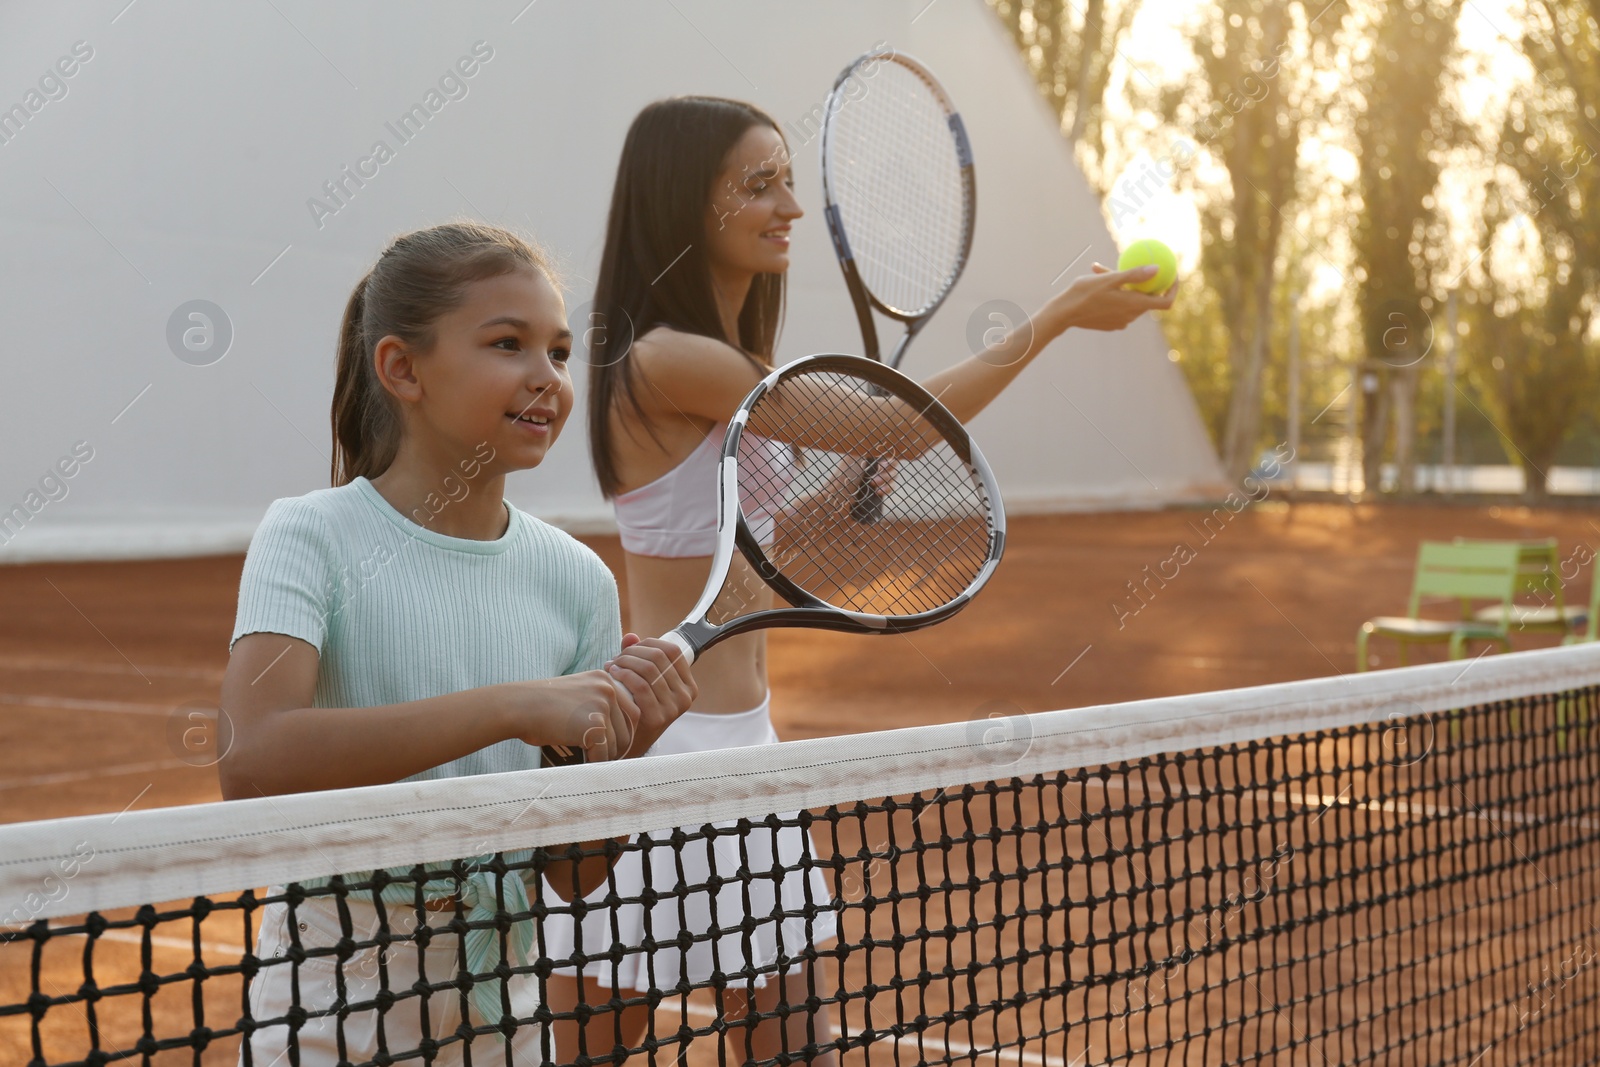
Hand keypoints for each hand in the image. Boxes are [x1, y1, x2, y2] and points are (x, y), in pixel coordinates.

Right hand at [499, 671, 637, 761]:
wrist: (517, 706)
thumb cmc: (540, 706)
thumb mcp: (576, 694)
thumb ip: (597, 703)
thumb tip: (620, 732)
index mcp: (605, 679)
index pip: (630, 712)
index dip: (621, 731)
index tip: (608, 744)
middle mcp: (608, 689)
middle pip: (628, 728)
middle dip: (615, 745)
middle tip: (601, 756)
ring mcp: (602, 706)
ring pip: (618, 743)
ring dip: (605, 755)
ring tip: (590, 758)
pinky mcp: (594, 726)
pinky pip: (603, 754)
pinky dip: (595, 763)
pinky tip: (583, 762)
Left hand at [606, 634, 697, 756]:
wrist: (630, 744)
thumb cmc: (636, 707)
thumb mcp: (643, 682)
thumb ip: (638, 658)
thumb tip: (631, 637)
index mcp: (688, 685)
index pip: (672, 651)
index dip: (649, 643)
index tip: (630, 648)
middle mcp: (685, 696)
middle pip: (658, 657)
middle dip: (633, 652)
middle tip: (616, 658)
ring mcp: (673, 708)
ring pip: (648, 669)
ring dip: (625, 662)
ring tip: (612, 665)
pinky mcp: (658, 718)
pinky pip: (640, 685)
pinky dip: (624, 675)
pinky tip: (612, 674)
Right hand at [1040, 262, 1176, 334]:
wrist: (1063, 314)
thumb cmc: (1084, 293)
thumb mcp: (1109, 279)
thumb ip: (1134, 274)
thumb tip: (1157, 268)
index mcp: (1134, 305)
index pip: (1166, 302)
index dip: (1173, 289)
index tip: (1172, 275)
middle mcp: (1131, 316)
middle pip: (1149, 300)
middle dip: (1147, 283)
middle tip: (1142, 267)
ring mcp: (1120, 321)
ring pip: (1132, 302)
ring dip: (1127, 287)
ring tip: (1108, 269)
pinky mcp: (1110, 323)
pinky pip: (1120, 307)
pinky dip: (1117, 295)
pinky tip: (1102, 282)